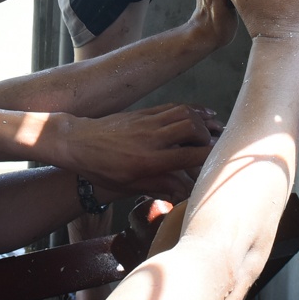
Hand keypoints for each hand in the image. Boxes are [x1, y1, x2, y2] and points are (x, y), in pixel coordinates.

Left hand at [50, 103, 215, 190]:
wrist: (77, 142)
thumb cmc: (100, 168)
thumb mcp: (128, 184)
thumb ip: (159, 186)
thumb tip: (184, 192)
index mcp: (149, 160)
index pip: (189, 155)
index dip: (209, 157)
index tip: (221, 161)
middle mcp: (152, 138)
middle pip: (192, 128)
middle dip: (209, 135)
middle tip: (216, 144)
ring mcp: (148, 122)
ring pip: (184, 113)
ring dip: (202, 119)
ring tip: (215, 127)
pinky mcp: (144, 112)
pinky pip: (172, 107)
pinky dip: (189, 109)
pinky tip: (200, 114)